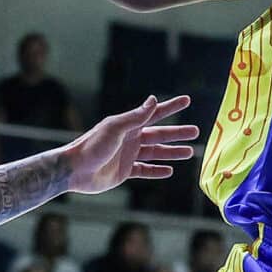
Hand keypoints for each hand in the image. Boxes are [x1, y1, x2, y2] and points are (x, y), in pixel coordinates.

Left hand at [61, 96, 197, 191]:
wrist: (74, 170)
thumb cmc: (92, 145)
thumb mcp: (115, 128)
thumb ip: (136, 117)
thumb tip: (154, 100)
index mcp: (129, 125)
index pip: (155, 113)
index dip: (171, 107)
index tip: (186, 100)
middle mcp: (131, 139)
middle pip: (160, 134)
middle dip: (178, 133)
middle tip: (196, 131)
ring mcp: (128, 155)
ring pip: (156, 153)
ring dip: (172, 152)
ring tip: (189, 152)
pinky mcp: (125, 171)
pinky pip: (146, 170)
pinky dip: (157, 171)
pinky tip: (169, 171)